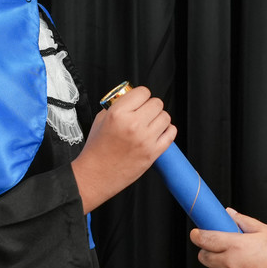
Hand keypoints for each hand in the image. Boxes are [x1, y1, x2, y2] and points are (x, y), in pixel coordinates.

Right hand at [71, 85, 175, 211]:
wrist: (95, 175)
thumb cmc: (96, 150)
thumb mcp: (100, 120)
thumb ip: (116, 107)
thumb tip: (130, 98)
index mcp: (118, 114)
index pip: (142, 92)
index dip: (141, 95)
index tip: (139, 100)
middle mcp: (133, 125)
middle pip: (156, 103)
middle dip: (150, 106)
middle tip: (144, 112)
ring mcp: (145, 139)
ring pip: (165, 117)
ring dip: (159, 118)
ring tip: (150, 124)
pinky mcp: (153, 153)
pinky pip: (171, 133)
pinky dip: (167, 130)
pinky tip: (158, 132)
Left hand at [191, 209, 266, 267]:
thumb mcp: (264, 231)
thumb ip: (243, 221)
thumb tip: (228, 214)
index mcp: (235, 246)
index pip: (205, 239)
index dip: (197, 235)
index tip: (196, 234)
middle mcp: (230, 265)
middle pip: (204, 257)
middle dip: (208, 251)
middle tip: (218, 249)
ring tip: (233, 265)